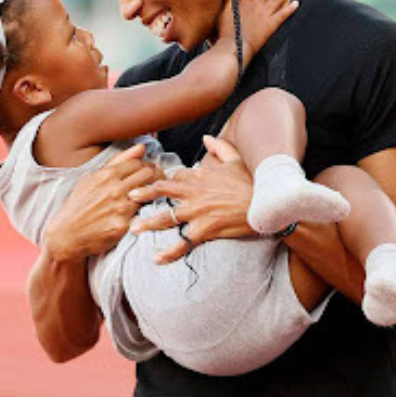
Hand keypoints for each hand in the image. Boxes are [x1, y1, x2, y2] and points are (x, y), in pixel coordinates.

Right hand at [44, 144, 160, 261]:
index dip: (148, 166)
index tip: (151, 172)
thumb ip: (118, 162)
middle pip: (148, 175)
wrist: (67, 234)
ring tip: (155, 197)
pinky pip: (143, 214)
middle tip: (159, 183)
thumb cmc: (79, 205)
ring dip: (155, 195)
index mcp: (106, 175)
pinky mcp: (123, 226)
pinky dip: (148, 212)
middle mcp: (114, 189)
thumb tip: (141, 147)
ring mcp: (119, 208)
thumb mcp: (92, 179)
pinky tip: (148, 213)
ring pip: (149, 194)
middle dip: (157, 177)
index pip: (138, 163)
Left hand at [127, 136, 255, 263]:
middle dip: (143, 194)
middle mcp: (195, 192)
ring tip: (133, 229)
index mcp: (200, 175)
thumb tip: (206, 138)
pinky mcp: (204, 229)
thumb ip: (220, 147)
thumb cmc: (253, 183)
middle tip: (128, 197)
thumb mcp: (237, 160)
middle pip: (162, 191)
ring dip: (148, 223)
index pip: (175, 177)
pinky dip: (169, 252)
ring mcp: (198, 211)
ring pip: (166, 217)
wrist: (267, 206)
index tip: (151, 184)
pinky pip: (183, 242)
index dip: (163, 181)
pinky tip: (156, 259)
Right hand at [215, 0, 298, 62]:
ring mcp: (264, 15)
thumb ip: (227, 1)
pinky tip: (296, 3)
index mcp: (244, 4)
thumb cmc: (227, 33)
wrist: (235, 46)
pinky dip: (290, 9)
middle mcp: (255, 6)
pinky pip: (283, 14)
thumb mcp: (224, 14)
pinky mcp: (270, 25)